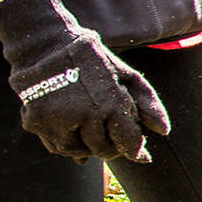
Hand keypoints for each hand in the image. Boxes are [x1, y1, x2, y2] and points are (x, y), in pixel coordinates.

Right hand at [0, 0, 170, 161]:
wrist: (46, 46)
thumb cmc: (93, 61)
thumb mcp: (127, 76)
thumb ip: (149, 104)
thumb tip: (165, 132)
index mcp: (111, 103)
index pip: (128, 142)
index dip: (137, 151)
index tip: (142, 155)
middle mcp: (85, 115)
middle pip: (104, 150)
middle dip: (114, 148)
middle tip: (114, 138)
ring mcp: (59, 120)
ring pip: (79, 152)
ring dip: (90, 149)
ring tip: (93, 132)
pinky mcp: (36, 123)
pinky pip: (57, 147)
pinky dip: (69, 145)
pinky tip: (75, 131)